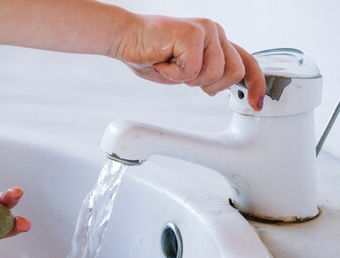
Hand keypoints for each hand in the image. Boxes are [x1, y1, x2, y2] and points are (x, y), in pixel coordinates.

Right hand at [113, 14, 265, 110]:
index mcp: (216, 42)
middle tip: (184, 77)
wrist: (125, 38)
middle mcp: (215, 32)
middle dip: (209, 85)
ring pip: (213, 74)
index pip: (246, 62)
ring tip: (171, 67)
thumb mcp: (183, 72)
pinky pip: (192, 71)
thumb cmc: (149, 54)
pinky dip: (173, 74)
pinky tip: (163, 62)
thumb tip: (218, 89)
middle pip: (233, 73)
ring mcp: (207, 30)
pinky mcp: (193, 33)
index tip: (257, 103)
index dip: (256, 84)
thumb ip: (204, 76)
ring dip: (187, 79)